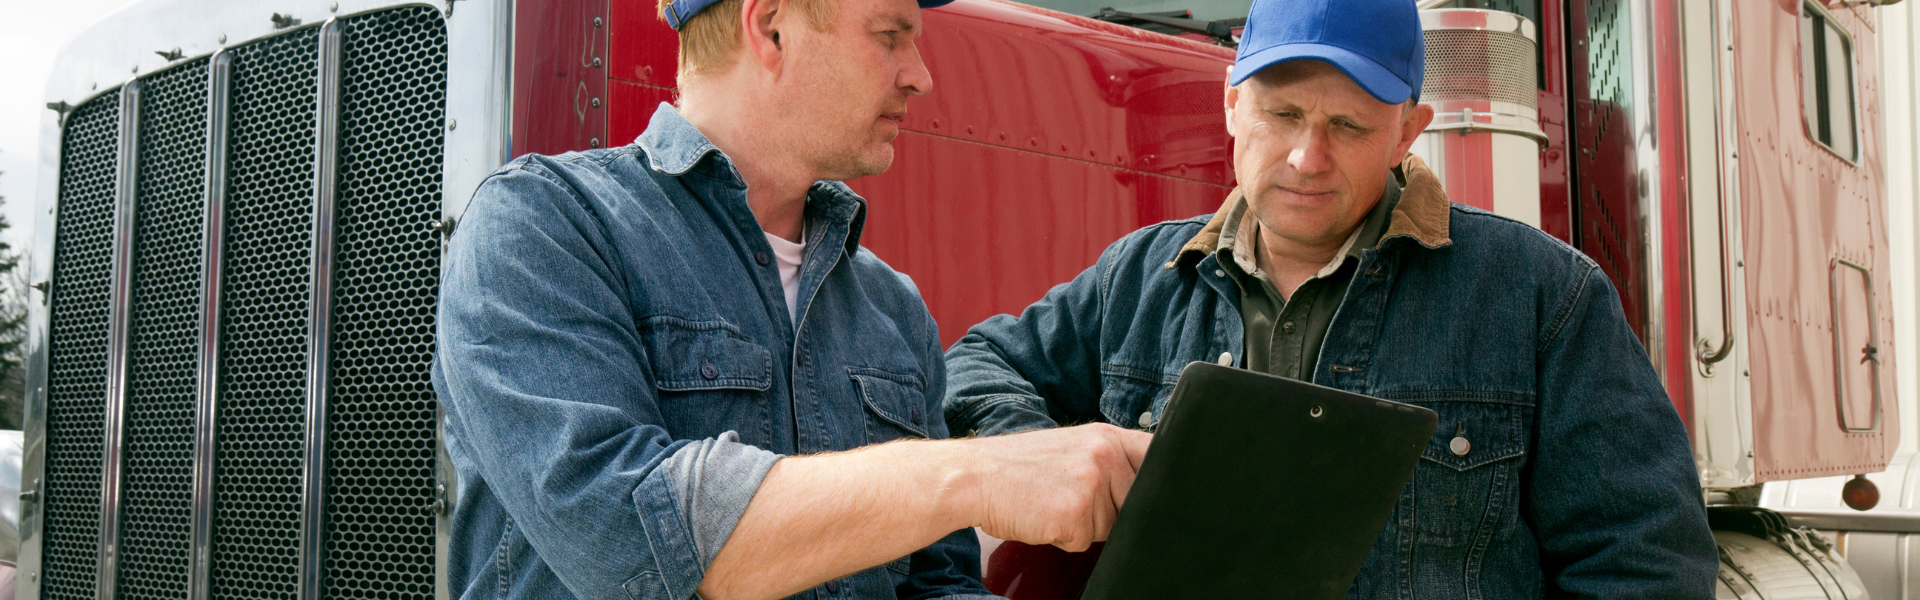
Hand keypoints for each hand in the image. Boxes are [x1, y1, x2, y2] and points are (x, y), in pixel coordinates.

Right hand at [959, 423, 1151, 551]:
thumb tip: (1143, 490)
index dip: (1157, 484)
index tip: (1147, 494)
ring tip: (1053, 504)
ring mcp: (1091, 483)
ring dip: (1085, 527)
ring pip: (1111, 527)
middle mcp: (1104, 455)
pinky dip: (1064, 538)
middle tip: (1071, 497)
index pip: (1158, 459)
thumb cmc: (1017, 468)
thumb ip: (1109, 462)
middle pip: (1137, 504)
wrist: (973, 476)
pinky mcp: (1075, 513)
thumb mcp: (1071, 448)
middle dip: (1111, 512)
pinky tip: (1044, 517)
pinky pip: (1084, 542)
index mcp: (1106, 437)